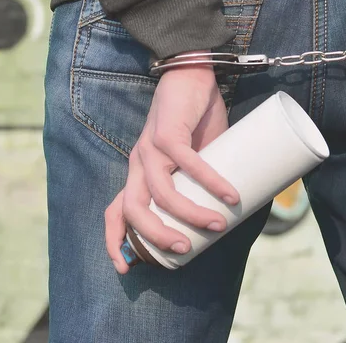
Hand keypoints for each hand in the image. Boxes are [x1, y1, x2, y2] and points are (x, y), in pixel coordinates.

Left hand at [105, 53, 239, 273]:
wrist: (190, 76)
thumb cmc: (193, 121)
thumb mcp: (192, 159)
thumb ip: (201, 182)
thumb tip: (230, 212)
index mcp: (139, 174)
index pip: (115, 213)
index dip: (114, 242)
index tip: (128, 269)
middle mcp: (138, 163)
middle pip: (133, 210)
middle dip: (155, 237)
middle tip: (186, 250)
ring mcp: (149, 148)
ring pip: (159, 192)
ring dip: (189, 214)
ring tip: (218, 225)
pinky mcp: (167, 132)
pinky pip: (187, 163)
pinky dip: (211, 182)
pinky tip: (230, 195)